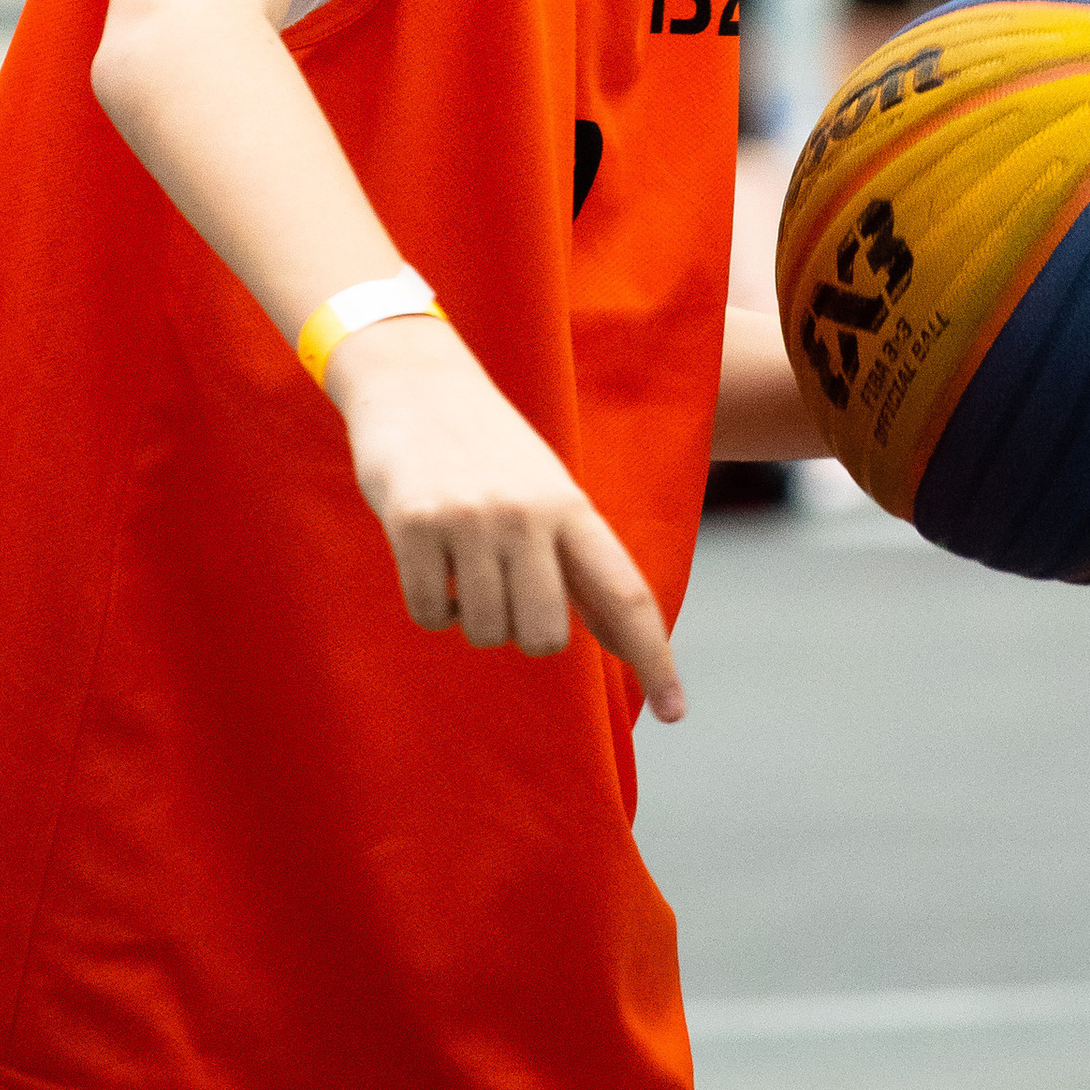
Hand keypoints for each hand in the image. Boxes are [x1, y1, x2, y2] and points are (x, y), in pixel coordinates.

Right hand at [323, 314, 685, 721]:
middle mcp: (527, 514)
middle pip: (544, 637)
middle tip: (503, 587)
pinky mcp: (415, 523)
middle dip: (523, 633)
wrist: (413, 377)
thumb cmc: (487, 447)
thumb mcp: (546, 488)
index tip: (675, 712)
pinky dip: (429, 603)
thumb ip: (575, 558)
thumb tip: (618, 640)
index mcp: (571, 506)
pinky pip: (432, 615)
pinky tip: (427, 555)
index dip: (654, 658)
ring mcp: (470, 519)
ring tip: (461, 557)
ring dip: (471, 613)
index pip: (625, 594)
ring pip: (485, 632)